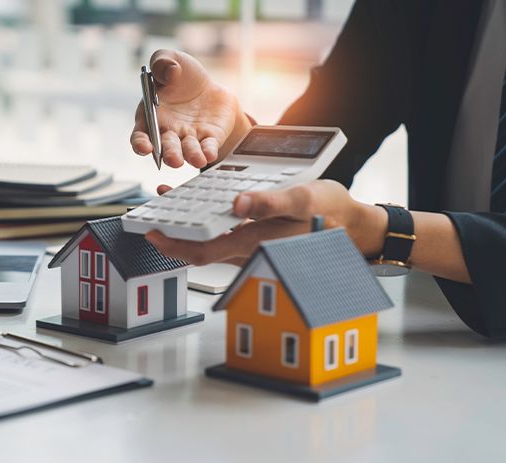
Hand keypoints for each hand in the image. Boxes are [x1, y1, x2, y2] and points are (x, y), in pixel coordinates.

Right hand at [130, 49, 251, 168]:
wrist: (208, 85)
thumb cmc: (181, 76)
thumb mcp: (170, 59)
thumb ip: (161, 60)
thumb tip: (170, 73)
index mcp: (151, 116)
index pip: (141, 135)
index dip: (140, 143)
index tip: (145, 147)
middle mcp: (168, 131)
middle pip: (166, 147)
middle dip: (170, 154)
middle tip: (174, 160)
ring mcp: (189, 137)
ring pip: (188, 150)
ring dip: (191, 156)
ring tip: (197, 160)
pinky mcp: (210, 138)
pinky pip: (208, 147)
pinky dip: (208, 151)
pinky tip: (209, 154)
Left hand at [145, 180, 387, 265]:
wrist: (353, 225)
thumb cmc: (330, 210)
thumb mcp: (302, 199)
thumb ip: (268, 204)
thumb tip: (236, 206)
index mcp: (255, 242)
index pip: (203, 251)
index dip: (173, 243)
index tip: (152, 229)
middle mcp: (248, 249)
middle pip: (199, 248)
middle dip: (172, 233)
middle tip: (152, 214)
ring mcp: (252, 245)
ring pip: (210, 240)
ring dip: (188, 224)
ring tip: (171, 200)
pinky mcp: (257, 237)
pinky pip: (224, 233)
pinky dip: (207, 219)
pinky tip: (201, 199)